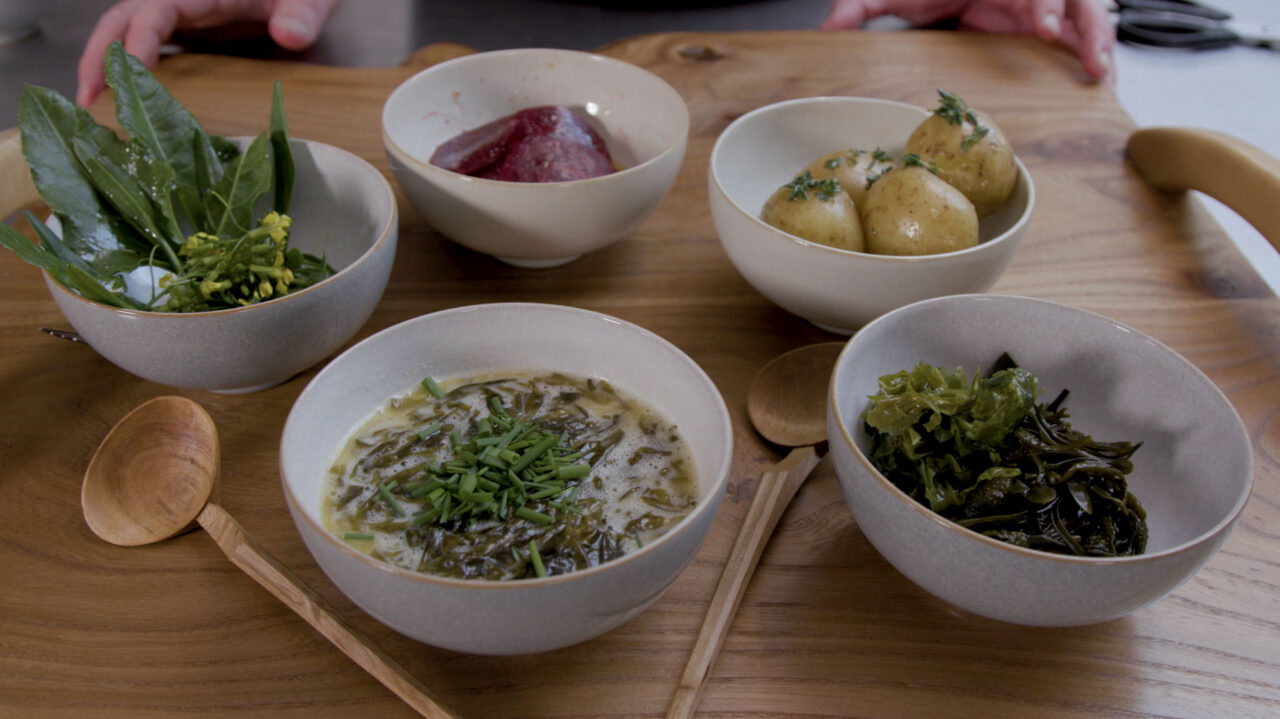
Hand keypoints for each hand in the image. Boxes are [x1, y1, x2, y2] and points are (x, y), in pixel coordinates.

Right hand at [76, 0, 341, 107]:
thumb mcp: (309, 1)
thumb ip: (301, 16)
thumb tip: (289, 35)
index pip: (156, 12)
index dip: (139, 41)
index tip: (131, 75)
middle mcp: (182, 3)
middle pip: (123, 20)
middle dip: (100, 55)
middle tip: (86, 99)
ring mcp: (180, 18)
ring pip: (126, 35)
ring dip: (104, 67)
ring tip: (91, 107)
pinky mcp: (186, 35)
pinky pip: (146, 50)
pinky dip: (127, 73)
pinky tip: (121, 105)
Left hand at [822, 0, 1114, 83]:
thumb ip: (863, 5)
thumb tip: (830, 29)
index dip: (1042, 2)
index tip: (1044, 25)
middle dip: (1077, 20)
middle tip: (1077, 49)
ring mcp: (1043, 8)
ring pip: (1087, 14)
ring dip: (1097, 42)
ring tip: (1101, 74)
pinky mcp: (1049, 28)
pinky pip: (1083, 37)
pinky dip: (1095, 56)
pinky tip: (1100, 82)